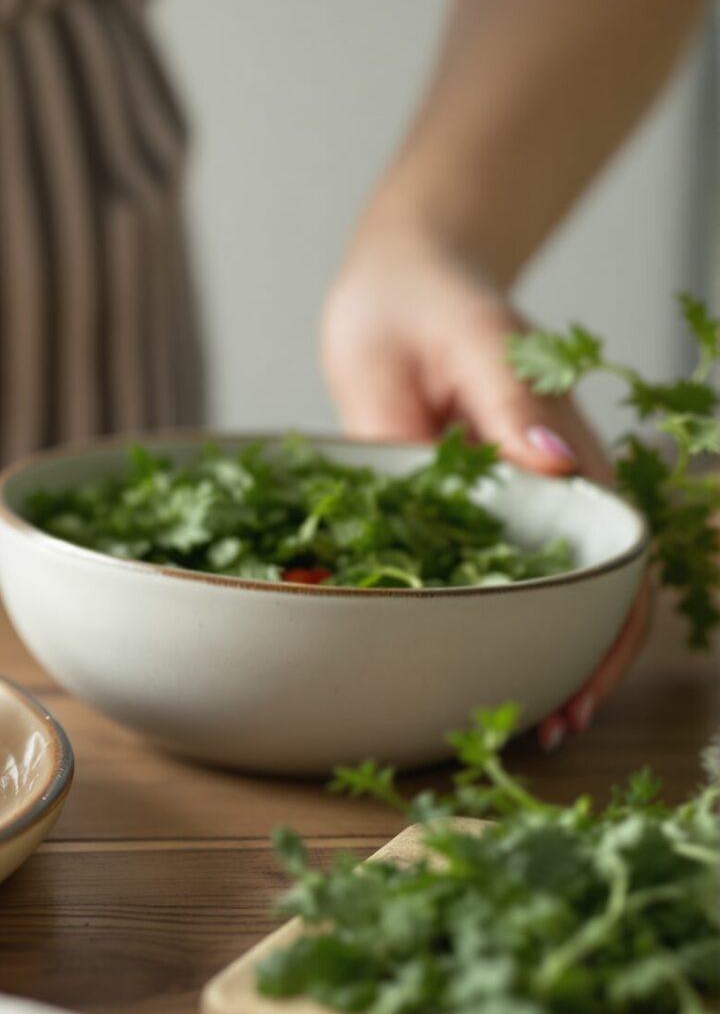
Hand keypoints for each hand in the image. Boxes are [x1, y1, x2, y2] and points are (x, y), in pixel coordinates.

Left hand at [320, 236, 645, 748]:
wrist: (400, 279)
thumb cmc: (430, 301)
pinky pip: (485, 571)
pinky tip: (468, 666)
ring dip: (540, 656)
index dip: (610, 626)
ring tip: (518, 728)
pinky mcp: (469, 503)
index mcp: (565, 450)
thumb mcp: (471, 336)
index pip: (613, 555)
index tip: (582, 685)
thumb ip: (510, 396)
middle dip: (582, 666)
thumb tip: (554, 459)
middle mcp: (551, 483)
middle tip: (548, 733)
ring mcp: (512, 498)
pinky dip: (487, 620)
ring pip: (546, 590)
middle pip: (595, 590)